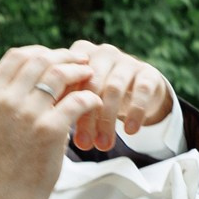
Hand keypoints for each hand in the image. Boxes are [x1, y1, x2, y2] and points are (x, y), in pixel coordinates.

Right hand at [0, 46, 107, 198]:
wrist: (6, 198)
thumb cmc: (5, 163)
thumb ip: (10, 99)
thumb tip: (35, 73)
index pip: (17, 56)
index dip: (42, 51)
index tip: (58, 56)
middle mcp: (6, 100)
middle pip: (41, 60)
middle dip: (66, 57)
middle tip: (83, 62)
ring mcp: (27, 114)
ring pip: (60, 75)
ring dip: (80, 72)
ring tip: (92, 77)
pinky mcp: (49, 130)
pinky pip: (77, 100)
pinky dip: (90, 98)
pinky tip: (95, 103)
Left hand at [55, 40, 174, 150]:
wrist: (137, 93)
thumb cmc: (99, 97)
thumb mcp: (81, 96)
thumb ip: (66, 103)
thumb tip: (50, 131)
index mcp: (80, 54)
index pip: (70, 77)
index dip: (65, 105)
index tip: (62, 130)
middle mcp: (104, 53)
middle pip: (92, 83)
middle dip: (87, 117)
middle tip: (83, 145)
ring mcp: (127, 60)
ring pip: (115, 88)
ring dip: (108, 119)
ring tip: (103, 145)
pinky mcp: (148, 72)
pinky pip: (142, 91)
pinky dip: (135, 112)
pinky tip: (130, 131)